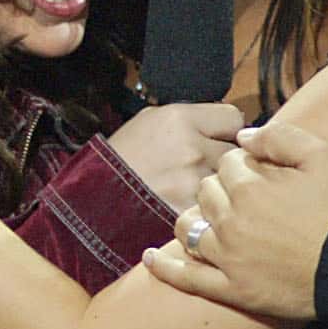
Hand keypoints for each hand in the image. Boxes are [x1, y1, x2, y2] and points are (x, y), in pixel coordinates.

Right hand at [106, 103, 245, 211]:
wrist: (93, 197)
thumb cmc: (121, 158)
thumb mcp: (149, 121)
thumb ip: (188, 117)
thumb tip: (218, 121)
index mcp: (181, 118)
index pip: (233, 118)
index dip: (226, 130)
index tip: (219, 138)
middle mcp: (193, 147)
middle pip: (234, 152)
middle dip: (223, 160)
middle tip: (204, 167)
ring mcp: (194, 182)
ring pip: (227, 182)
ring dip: (218, 186)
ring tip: (193, 188)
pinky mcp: (191, 210)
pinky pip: (214, 207)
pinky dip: (207, 209)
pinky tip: (189, 206)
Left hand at [144, 122, 327, 320]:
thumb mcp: (322, 156)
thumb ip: (278, 137)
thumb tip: (241, 136)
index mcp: (250, 186)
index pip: (226, 162)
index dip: (244, 165)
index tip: (261, 174)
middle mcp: (231, 221)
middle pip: (205, 192)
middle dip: (220, 189)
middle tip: (246, 198)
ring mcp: (227, 257)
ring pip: (188, 228)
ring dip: (194, 218)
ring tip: (208, 219)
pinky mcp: (231, 289)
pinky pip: (187, 278)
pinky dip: (165, 268)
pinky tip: (150, 258)